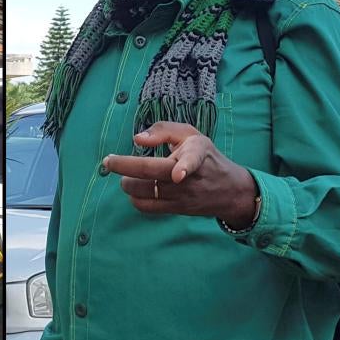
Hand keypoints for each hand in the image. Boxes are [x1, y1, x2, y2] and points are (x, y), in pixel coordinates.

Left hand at [103, 121, 258, 228]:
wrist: (230, 190)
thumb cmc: (205, 156)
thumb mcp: (191, 135)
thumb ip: (163, 129)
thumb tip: (137, 139)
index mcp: (197, 153)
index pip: (192, 160)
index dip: (185, 167)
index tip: (178, 175)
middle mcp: (190, 177)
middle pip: (155, 175)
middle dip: (126, 168)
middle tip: (109, 162)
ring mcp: (184, 196)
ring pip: (147, 192)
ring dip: (128, 184)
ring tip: (126, 176)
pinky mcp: (177, 210)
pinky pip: (148, 207)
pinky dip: (135, 198)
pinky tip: (135, 189)